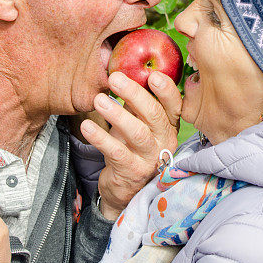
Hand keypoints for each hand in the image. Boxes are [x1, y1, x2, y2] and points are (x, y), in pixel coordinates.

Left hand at [80, 70, 180, 219]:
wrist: (125, 189)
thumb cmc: (132, 148)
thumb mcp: (138, 124)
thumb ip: (136, 103)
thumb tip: (122, 72)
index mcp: (169, 126)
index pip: (175, 105)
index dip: (166, 90)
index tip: (152, 74)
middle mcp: (165, 141)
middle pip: (155, 115)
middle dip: (135, 94)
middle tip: (114, 78)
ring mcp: (150, 159)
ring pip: (138, 133)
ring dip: (117, 114)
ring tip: (99, 100)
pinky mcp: (132, 172)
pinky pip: (116, 153)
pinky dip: (101, 138)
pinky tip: (87, 127)